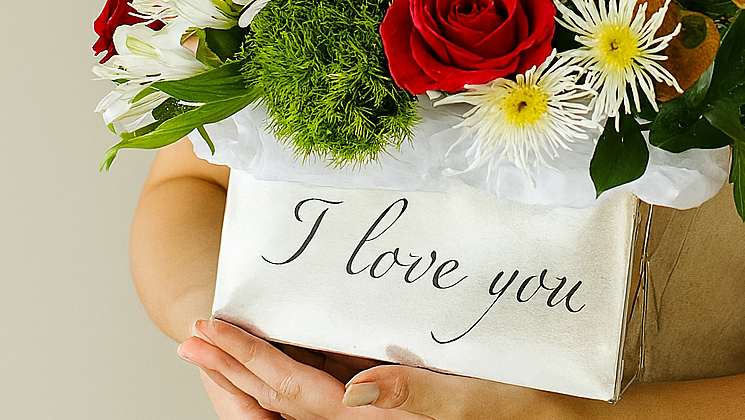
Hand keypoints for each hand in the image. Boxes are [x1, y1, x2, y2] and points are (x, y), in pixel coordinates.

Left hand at [178, 319, 554, 419]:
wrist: (554, 417)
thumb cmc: (519, 405)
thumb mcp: (472, 400)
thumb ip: (412, 396)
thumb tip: (353, 391)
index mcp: (374, 418)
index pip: (291, 392)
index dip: (246, 361)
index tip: (206, 332)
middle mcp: (365, 417)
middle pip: (280, 397)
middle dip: (232, 367)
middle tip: (190, 341)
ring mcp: (375, 406)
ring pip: (295, 396)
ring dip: (253, 371)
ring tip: (216, 347)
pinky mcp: (392, 393)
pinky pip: (326, 388)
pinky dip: (292, 373)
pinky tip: (284, 356)